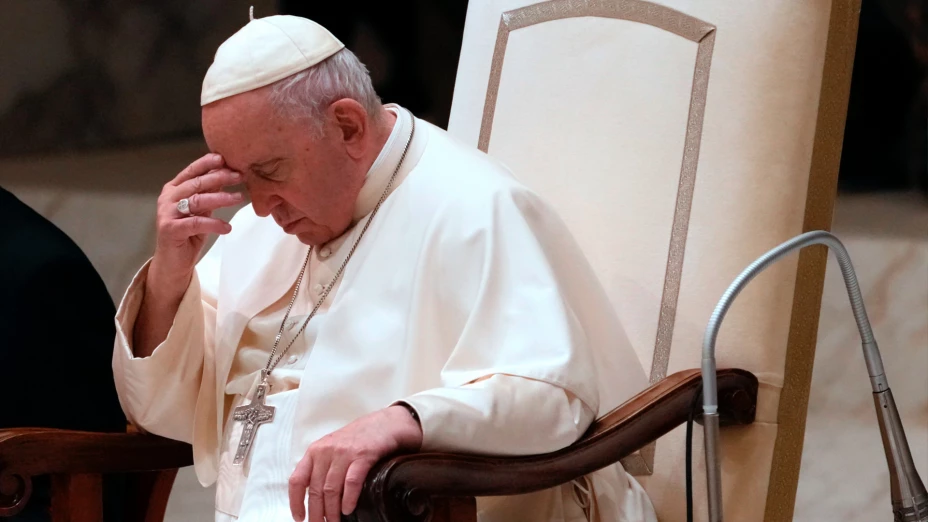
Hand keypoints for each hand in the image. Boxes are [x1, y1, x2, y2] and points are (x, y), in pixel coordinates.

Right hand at [150, 153, 242, 292]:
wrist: (173, 262)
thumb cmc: (188, 234)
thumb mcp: (201, 210)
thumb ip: (208, 193)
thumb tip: (226, 173)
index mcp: (174, 189)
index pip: (192, 171)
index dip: (208, 163)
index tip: (226, 158)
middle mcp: (168, 198)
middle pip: (196, 183)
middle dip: (219, 177)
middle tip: (239, 175)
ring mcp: (167, 213)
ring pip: (197, 200)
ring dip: (220, 198)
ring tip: (239, 198)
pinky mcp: (170, 229)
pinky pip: (196, 223)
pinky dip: (214, 224)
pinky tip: (227, 227)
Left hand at [289, 405, 422, 521]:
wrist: (387, 422)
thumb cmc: (361, 437)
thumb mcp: (334, 447)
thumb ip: (323, 466)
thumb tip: (315, 497)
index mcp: (316, 451)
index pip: (297, 479)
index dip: (296, 502)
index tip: (300, 517)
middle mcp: (327, 451)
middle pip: (315, 490)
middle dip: (316, 513)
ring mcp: (345, 453)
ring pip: (331, 489)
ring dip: (332, 511)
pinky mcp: (363, 455)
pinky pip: (351, 482)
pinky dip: (348, 499)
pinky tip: (348, 509)